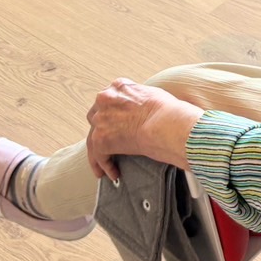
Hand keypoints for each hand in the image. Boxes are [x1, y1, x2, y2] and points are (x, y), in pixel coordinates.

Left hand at [85, 78, 203, 181]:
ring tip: (105, 166)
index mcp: (119, 87)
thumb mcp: (153, 94)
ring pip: (93, 138)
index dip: (111, 113)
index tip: (115, 123)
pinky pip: (98, 155)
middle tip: (110, 142)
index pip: (108, 100)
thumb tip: (146, 109)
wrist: (165, 124)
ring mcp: (101, 119)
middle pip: (95, 116)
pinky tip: (113, 173)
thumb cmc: (168, 111)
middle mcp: (105, 99)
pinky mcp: (100, 139)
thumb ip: (141, 99)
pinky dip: (104, 165)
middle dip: (102, 130)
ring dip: (99, 153)